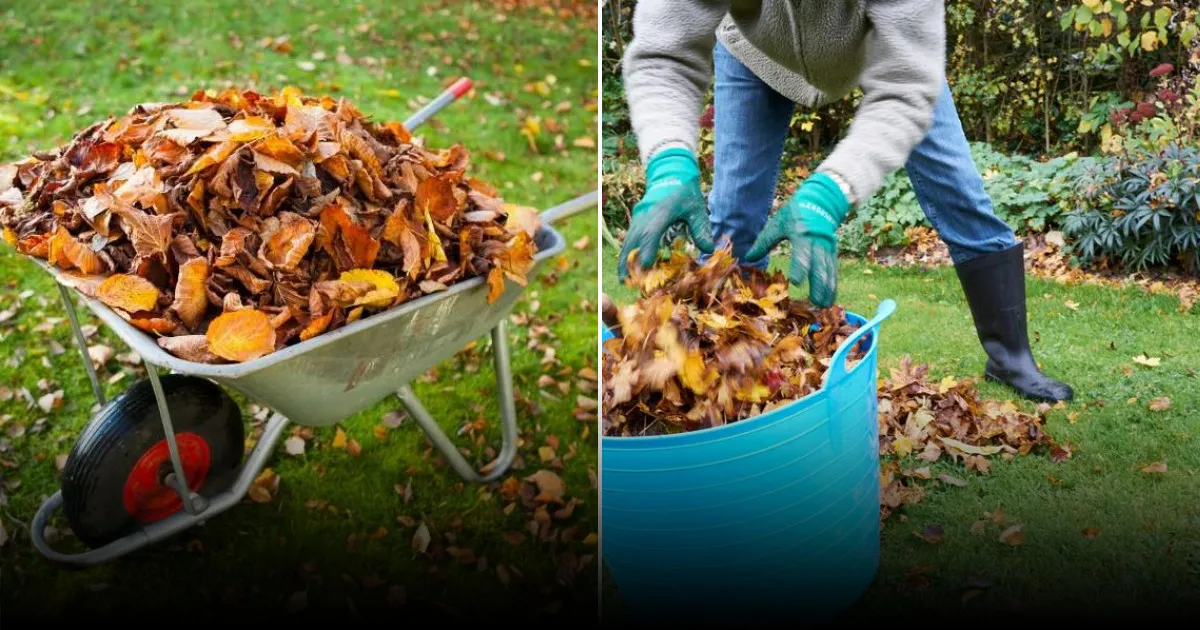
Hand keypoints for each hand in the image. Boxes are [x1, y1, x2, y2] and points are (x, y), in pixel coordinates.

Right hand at [616, 148, 713, 278]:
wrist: (670, 174)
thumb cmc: (685, 192)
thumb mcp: (696, 208)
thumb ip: (700, 228)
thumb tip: (709, 250)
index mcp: (661, 211)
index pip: (651, 231)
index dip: (647, 248)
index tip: (646, 266)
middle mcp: (645, 215)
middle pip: (634, 239)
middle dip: (630, 261)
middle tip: (628, 282)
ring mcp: (638, 218)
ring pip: (627, 241)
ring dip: (625, 260)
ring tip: (625, 281)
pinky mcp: (636, 221)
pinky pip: (628, 239)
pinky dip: (626, 254)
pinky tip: (626, 269)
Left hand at [744, 172, 850, 307]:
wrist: (820, 202)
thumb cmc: (795, 213)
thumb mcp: (777, 223)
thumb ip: (764, 241)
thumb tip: (748, 257)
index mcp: (802, 234)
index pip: (802, 253)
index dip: (800, 267)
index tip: (796, 282)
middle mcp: (817, 242)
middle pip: (820, 266)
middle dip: (818, 285)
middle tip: (814, 302)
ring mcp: (827, 248)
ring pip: (829, 271)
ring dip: (827, 289)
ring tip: (824, 306)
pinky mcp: (832, 253)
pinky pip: (833, 271)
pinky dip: (832, 285)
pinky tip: (830, 299)